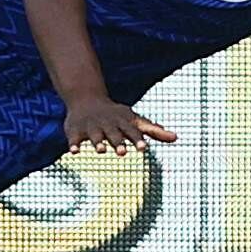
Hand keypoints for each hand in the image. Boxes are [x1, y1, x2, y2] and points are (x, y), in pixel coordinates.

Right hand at [61, 94, 175, 155]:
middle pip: (113, 134)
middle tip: (122, 152)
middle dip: (117, 142)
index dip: (137, 140)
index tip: (143, 149)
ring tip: (101, 151)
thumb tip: (176, 138)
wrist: (87, 99)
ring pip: (95, 136)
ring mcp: (91, 127)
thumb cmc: (116, 115)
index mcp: (122, 123)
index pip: (132, 132)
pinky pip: (74, 139)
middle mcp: (107, 125)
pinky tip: (75, 152)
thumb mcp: (135, 120)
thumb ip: (154, 131)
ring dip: (98, 142)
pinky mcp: (76, 131)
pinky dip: (74, 144)